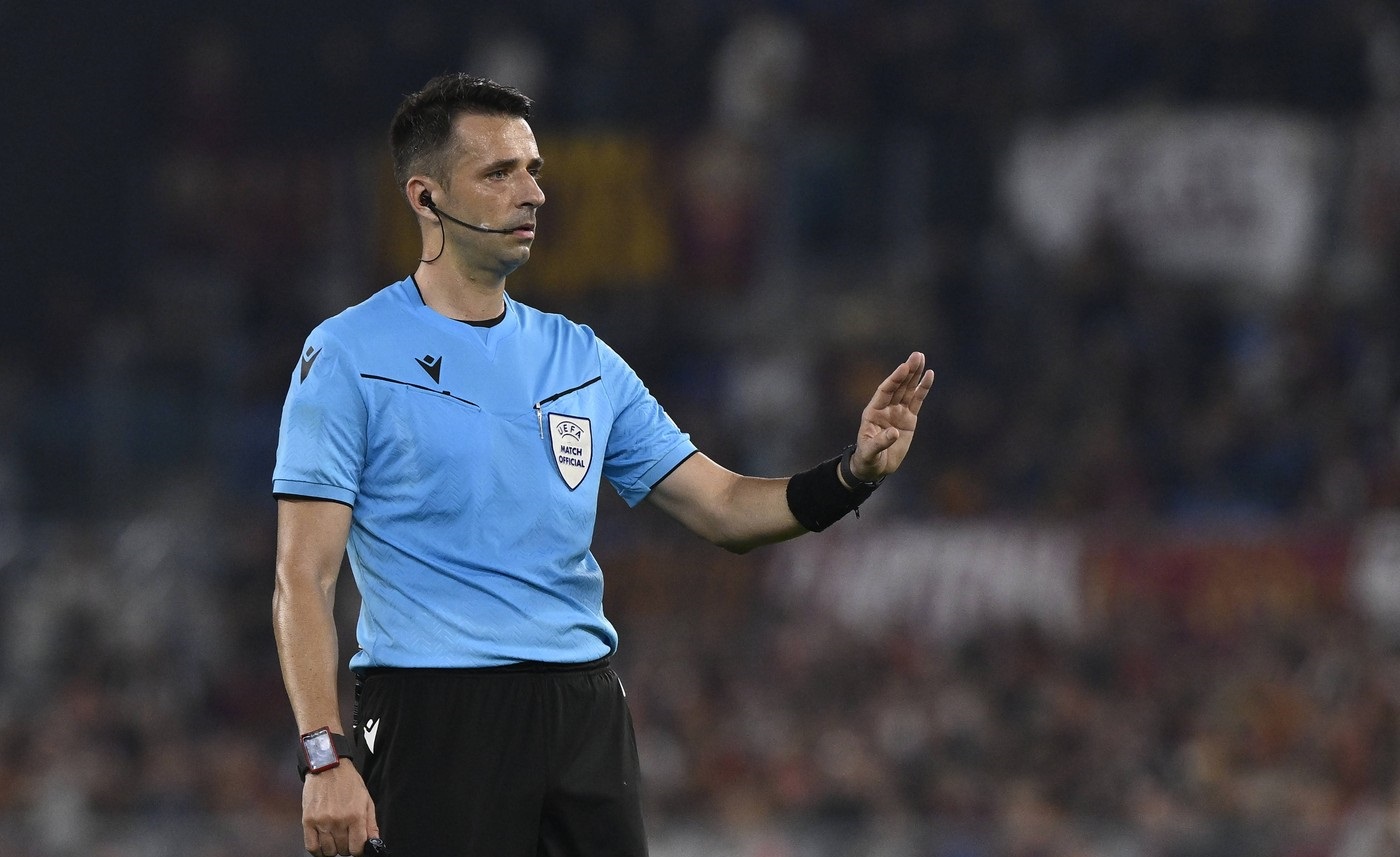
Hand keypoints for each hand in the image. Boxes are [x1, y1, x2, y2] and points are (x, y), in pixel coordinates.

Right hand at [303, 763, 379, 856]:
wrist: (328, 766)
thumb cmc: (347, 781)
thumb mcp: (366, 800)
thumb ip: (371, 823)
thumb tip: (374, 842)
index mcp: (355, 815)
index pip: (358, 847)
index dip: (359, 850)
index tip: (358, 846)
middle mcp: (339, 820)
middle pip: (343, 850)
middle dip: (346, 847)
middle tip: (346, 838)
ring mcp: (322, 822)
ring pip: (328, 851)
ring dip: (333, 849)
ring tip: (335, 839)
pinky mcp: (308, 821)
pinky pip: (311, 846)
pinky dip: (318, 851)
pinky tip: (322, 845)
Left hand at [849, 351, 934, 482]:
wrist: (876, 466)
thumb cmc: (868, 458)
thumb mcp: (870, 451)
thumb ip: (880, 442)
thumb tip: (894, 433)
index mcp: (873, 411)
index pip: (885, 391)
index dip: (894, 379)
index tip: (903, 367)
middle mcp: (886, 407)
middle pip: (898, 386)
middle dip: (907, 371)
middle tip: (917, 355)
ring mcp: (898, 411)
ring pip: (908, 389)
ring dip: (915, 374)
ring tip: (922, 358)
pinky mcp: (909, 418)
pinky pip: (917, 400)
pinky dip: (923, 389)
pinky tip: (929, 375)